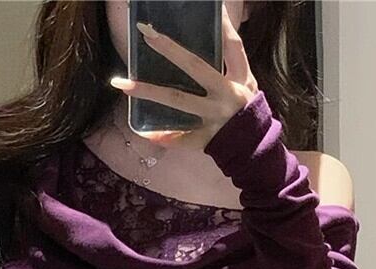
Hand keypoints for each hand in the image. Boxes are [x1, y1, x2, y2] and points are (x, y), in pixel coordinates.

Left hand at [109, 2, 258, 149]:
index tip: (211, 5)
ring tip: (121, 83)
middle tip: (148, 35)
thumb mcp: (246, 82)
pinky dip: (160, 136)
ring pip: (177, 101)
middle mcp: (225, 95)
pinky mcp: (203, 139)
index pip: (232, 46)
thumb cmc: (246, 110)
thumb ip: (230, 61)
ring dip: (148, 91)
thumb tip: (216, 27)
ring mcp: (213, 117)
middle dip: (171, 50)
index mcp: (238, 79)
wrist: (255, 147)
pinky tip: (142, 131)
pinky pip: (178, 138)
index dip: (223, 27)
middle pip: (195, 67)